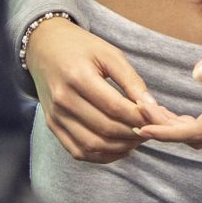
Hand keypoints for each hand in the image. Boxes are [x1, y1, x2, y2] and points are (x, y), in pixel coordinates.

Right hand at [25, 17, 180, 163]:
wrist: (44, 47)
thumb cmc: (81, 47)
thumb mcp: (109, 53)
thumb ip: (131, 81)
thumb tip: (152, 107)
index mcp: (78, 77)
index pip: (115, 107)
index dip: (140, 117)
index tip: (157, 117)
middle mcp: (63, 100)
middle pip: (105, 128)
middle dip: (134, 133)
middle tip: (152, 129)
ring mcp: (55, 116)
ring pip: (93, 145)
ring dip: (120, 147)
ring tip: (138, 138)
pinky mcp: (53, 126)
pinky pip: (79, 151)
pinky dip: (102, 155)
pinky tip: (120, 148)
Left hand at [138, 23, 201, 149]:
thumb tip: (196, 75)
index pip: (198, 130)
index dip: (168, 132)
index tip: (142, 126)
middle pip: (199, 138)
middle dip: (168, 129)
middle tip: (144, 111)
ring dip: (182, 131)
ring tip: (158, 112)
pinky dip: (197, 129)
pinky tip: (185, 117)